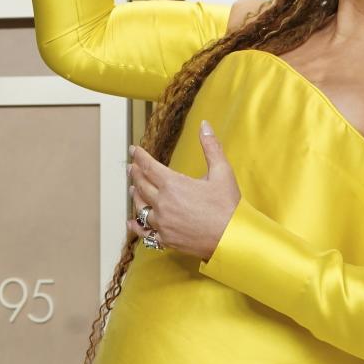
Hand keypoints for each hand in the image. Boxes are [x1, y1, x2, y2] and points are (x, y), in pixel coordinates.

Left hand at [126, 120, 241, 260]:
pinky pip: (144, 231)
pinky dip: (136, 225)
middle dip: (136, 173)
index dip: (140, 156)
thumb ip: (211, 147)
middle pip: (142, 185)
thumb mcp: (222, 172)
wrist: (232, 238)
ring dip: (136, 196)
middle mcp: (163, 203)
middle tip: (132, 166)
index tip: (133, 150)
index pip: (149, 166)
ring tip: (133, 188)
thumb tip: (204, 125)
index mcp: (174, 184)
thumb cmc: (228, 205)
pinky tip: (131, 222)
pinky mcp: (166, 238)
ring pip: (140, 207)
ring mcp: (162, 222)